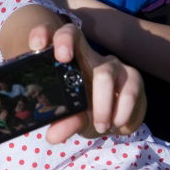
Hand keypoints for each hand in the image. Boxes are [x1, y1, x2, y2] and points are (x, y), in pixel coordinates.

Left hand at [27, 22, 145, 143]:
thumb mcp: (75, 117)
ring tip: (100, 125)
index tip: (36, 45)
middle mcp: (88, 56)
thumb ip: (66, 123)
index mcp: (68, 62)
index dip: (43, 33)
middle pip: (74, 33)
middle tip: (61, 58)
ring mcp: (111, 64)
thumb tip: (53, 136)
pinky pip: (128, 91)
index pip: (51, 38)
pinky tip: (117, 124)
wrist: (119, 120)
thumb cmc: (89, 111)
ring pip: (104, 74)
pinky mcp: (133, 77)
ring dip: (102, 105)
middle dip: (65, 41)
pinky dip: (122, 112)